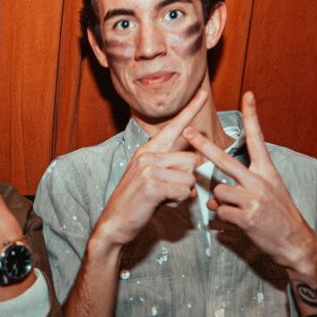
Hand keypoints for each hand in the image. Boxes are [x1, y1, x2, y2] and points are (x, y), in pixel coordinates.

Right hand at [92, 87, 207, 250]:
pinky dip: (176, 202)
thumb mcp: (152, 180)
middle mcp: (147, 155)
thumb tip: (194, 170)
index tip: (202, 92)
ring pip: (189, 177)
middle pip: (191, 160)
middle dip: (186, 181)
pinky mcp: (152, 184)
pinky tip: (159, 204)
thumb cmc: (137, 204)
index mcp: (147, 150)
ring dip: (181, 193)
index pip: (173, 127)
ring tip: (162, 198)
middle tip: (168, 192)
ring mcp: (148, 168)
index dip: (190, 110)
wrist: (114, 224)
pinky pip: (183, 190)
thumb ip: (171, 169)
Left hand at [184, 90, 316, 280]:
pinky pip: (221, 212)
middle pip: (225, 160)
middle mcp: (260, 181)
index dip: (252, 117)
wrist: (295, 242)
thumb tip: (214, 198)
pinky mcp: (248, 216)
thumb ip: (241, 190)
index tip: (247, 95)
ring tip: (238, 213)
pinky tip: (239, 223)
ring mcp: (254, 198)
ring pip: (219, 192)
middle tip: (188, 131)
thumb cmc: (278, 218)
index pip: (257, 139)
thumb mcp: (266, 196)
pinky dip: (224, 219)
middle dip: (204, 146)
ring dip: (221, 204)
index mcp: (267, 172)